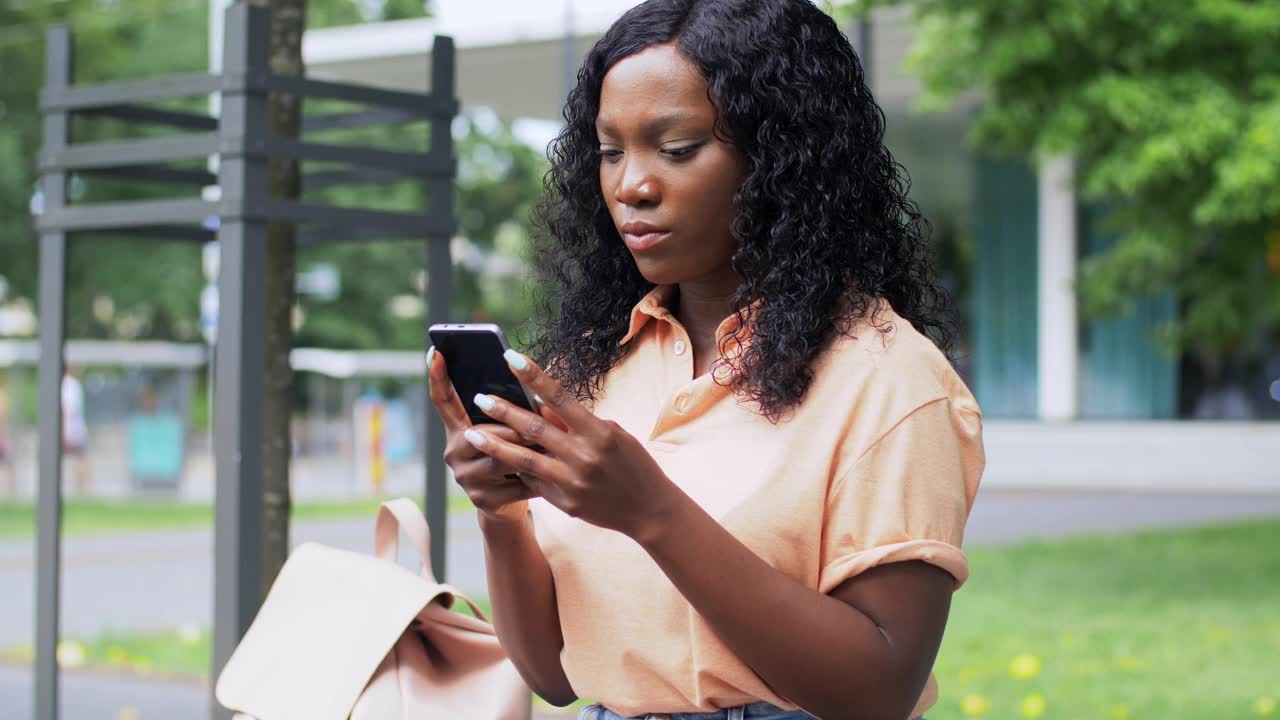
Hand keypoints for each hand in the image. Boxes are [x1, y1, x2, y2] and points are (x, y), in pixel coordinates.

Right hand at [426, 347, 546, 522]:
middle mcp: (455, 452)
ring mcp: (465, 478)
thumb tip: (534, 396)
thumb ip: (511, 415)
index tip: (436, 350)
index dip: (438, 376)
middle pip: (481, 432)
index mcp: (458, 429)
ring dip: (527, 453)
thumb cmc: (514, 457)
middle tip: (534, 427)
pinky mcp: (482, 499)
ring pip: (499, 458)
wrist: (509, 505)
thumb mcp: (508, 433)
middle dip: (512, 428)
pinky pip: (513, 484)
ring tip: (550, 449)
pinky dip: (536, 479)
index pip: (443, 400)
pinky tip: (552, 478)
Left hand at [461, 350, 681, 542]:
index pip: (559, 397)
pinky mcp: (564, 502)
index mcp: (598, 432)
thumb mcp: (612, 435)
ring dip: (494, 444)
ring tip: (470, 433)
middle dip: (503, 410)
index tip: (510, 358)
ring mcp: (572, 481)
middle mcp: (583, 455)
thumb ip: (577, 423)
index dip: (533, 375)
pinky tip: (495, 459)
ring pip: (523, 459)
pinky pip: (533, 482)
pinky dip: (515, 469)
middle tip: (479, 397)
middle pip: (534, 427)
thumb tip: (542, 407)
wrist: (649, 509)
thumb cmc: (632, 464)